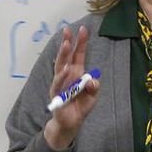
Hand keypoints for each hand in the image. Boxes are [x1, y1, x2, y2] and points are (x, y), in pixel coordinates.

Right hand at [42, 25, 96, 150]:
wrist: (71, 123)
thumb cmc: (81, 106)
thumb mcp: (93, 96)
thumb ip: (94, 87)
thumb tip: (92, 80)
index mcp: (76, 72)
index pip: (78, 54)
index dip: (80, 42)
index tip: (83, 29)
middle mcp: (67, 75)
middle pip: (66, 56)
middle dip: (67, 42)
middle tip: (67, 30)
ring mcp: (60, 84)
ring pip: (60, 67)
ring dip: (63, 55)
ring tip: (66, 44)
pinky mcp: (57, 94)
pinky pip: (59, 84)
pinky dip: (62, 77)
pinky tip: (66, 69)